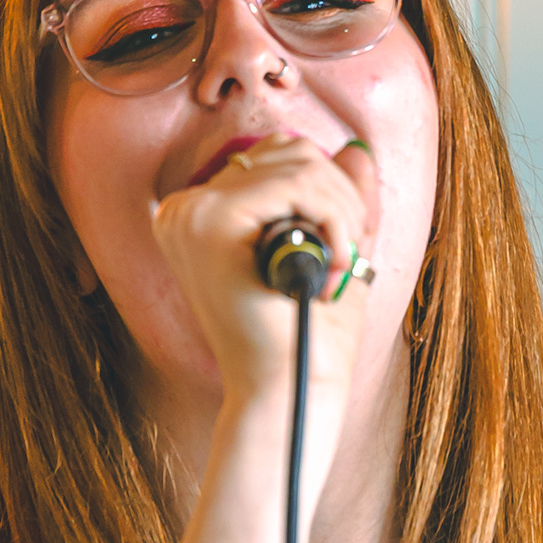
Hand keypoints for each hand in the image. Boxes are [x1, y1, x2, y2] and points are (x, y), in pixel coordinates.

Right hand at [150, 130, 379, 415]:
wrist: (289, 392)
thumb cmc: (306, 337)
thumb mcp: (331, 254)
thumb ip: (340, 201)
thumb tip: (357, 150)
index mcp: (201, 214)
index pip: (277, 154)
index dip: (329, 190)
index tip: (340, 248)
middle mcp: (184, 208)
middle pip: (290, 150)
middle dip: (342, 200)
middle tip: (344, 262)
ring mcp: (190, 212)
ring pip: (301, 163)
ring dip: (343, 214)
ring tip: (336, 268)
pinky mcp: (209, 223)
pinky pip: (298, 184)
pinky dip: (334, 220)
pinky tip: (329, 267)